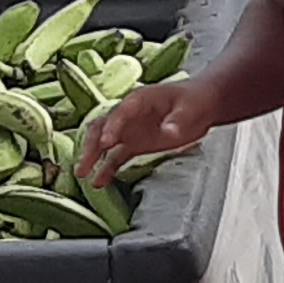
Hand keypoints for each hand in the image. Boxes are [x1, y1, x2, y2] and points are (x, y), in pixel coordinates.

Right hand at [75, 79, 206, 185]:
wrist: (201, 105)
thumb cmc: (194, 101)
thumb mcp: (190, 109)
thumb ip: (178, 120)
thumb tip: (168, 131)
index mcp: (140, 100)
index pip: (121, 112)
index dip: (112, 126)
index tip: (105, 142)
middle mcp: (128, 114)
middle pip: (103, 127)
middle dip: (92, 144)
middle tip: (84, 163)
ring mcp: (130, 130)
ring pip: (104, 142)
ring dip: (92, 157)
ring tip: (82, 174)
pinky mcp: (135, 144)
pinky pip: (116, 156)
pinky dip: (106, 168)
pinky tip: (99, 182)